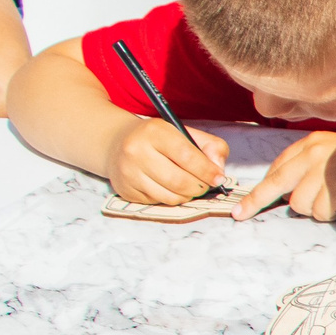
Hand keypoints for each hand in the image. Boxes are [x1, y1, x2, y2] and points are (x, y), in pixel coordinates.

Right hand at [105, 117, 228, 204]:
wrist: (117, 142)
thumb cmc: (158, 139)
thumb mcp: (185, 132)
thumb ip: (211, 147)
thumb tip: (218, 171)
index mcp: (155, 132)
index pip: (187, 156)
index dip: (207, 171)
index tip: (218, 178)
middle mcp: (136, 151)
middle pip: (179, 181)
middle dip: (199, 188)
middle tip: (205, 185)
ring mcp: (128, 172)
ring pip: (170, 197)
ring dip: (187, 196)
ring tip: (190, 187)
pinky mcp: (125, 190)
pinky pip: (157, 202)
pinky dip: (170, 199)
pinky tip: (170, 188)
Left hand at [237, 130, 335, 219]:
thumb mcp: (335, 154)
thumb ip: (311, 168)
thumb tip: (287, 192)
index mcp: (311, 144)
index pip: (277, 167)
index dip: (260, 189)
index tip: (243, 205)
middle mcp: (312, 155)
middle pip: (277, 184)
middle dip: (256, 201)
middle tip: (241, 214)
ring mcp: (321, 171)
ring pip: (300, 204)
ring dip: (317, 208)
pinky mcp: (332, 188)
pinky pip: (320, 212)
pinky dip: (332, 213)